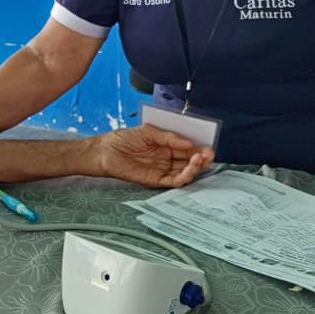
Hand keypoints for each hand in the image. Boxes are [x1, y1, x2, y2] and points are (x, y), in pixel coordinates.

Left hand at [97, 125, 213, 187]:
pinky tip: (189, 168)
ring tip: (200, 159)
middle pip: (189, 162)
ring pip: (184, 173)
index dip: (199, 149)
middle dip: (201, 158)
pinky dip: (184, 177)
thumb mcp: (148, 132)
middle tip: (209, 154)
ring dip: (195, 167)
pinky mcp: (155, 180)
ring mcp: (162, 170)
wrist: (105, 151)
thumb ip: (168, 137)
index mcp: (166, 146)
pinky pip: (173, 182)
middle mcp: (167, 159)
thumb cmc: (123, 139)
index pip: (187, 149)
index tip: (208, 147)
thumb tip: (189, 142)